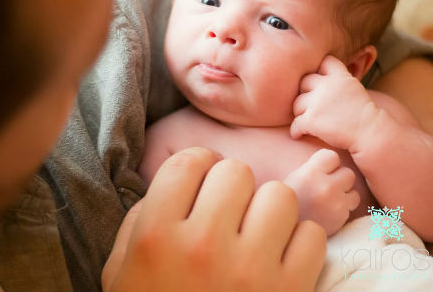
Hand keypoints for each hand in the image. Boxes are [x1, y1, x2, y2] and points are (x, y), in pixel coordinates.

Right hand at [102, 147, 326, 291]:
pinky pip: (312, 236)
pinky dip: (300, 244)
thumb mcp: (120, 270)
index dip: (198, 167)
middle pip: (236, 171)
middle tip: (227, 212)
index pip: (190, 162)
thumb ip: (140, 219)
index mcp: (156, 235)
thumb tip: (178, 184)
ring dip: (269, 211)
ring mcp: (251, 270)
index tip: (201, 183)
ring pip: (279, 196)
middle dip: (231, 188)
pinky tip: (279, 260)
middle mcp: (203, 245)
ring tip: (256, 234)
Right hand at [283, 149, 359, 235]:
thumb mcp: (294, 178)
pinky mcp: (342, 218)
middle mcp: (325, 186)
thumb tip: (332, 159)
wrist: (284, 231)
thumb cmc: (289, 201)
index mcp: (309, 173)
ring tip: (330, 200)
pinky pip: (351, 207)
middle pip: (348, 172)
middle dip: (340, 179)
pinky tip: (329, 212)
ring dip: (345, 195)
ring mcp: (336, 203)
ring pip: (354, 191)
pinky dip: (343, 209)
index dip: (329, 163)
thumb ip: (313, 168)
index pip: (332, 156)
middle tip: (328, 186)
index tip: (322, 170)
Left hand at [290, 55, 378, 150]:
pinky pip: (295, 124)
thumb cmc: (361, 115)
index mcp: (340, 77)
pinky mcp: (311, 119)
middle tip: (312, 106)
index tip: (321, 84)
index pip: (325, 61)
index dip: (320, 71)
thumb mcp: (353, 89)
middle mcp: (328, 86)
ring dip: (301, 114)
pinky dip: (296, 131)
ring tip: (310, 122)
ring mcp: (318, 102)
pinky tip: (299, 134)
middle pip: (304, 82)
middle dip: (307, 94)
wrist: (371, 134)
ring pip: (297, 104)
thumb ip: (337, 81)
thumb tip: (317, 77)